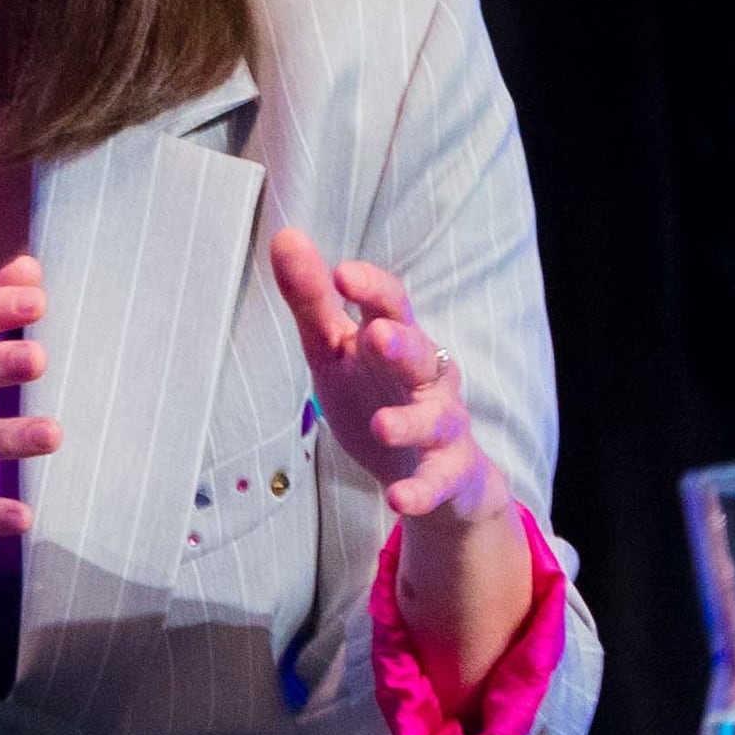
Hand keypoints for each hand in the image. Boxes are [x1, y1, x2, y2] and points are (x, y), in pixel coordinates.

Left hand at [267, 231, 505, 526]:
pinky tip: (398, 499)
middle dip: (402, 344)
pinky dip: (421, 489)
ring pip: (436, 418)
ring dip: (410, 421)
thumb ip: (312, 300)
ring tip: (384, 425)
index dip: (372, 289)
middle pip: (420, 354)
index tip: (342, 275)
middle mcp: (427, 377)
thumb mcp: (335, 348)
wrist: (429, 470)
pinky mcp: (449, 472)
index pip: (391, 306)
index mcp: (396, 341)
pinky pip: (439, 481)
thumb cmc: (376, 393)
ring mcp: (442, 425)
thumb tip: (284, 235)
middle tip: (376, 335)